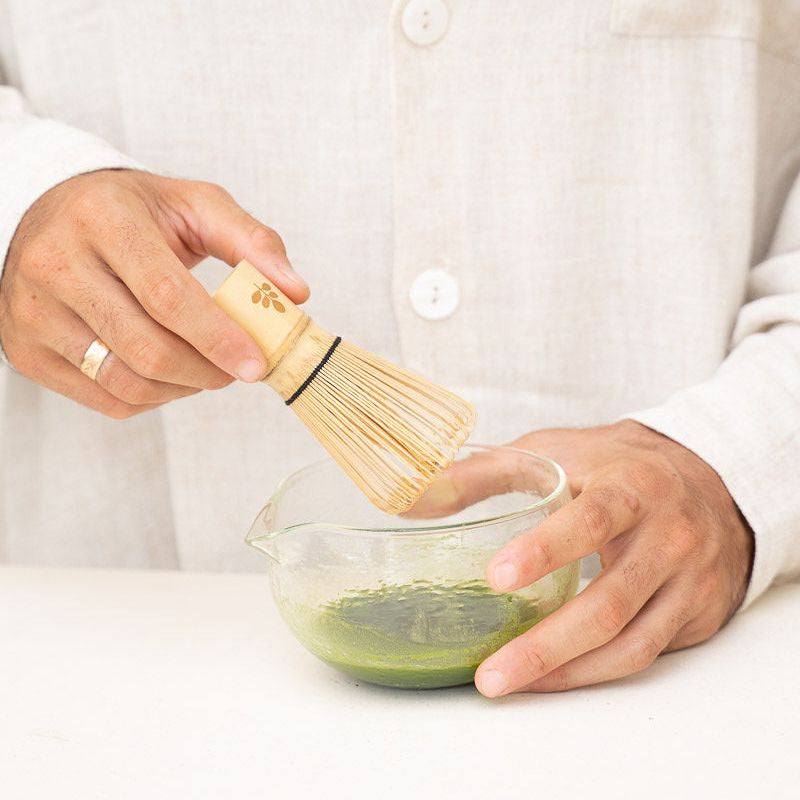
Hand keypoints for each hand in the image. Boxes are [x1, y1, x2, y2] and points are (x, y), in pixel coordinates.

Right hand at [0, 169, 308, 416]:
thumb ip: (251, 241)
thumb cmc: (132, 213)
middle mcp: (55, 264)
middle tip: (237, 369)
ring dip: (182, 389)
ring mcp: (32, 311)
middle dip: (207, 371)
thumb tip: (295, 292)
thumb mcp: (194, 205)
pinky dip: (151, 398)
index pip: (167, 295)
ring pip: (124, 381)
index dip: (218, 337)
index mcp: (102, 219)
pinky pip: (103, 399)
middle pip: (147, 348)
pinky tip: (169, 375)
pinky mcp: (25, 350)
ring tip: (206, 369)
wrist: (53, 215)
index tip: (256, 363)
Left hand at [424, 421, 753, 694]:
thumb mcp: (554, 451)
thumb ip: (482, 474)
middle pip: (610, 602)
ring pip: (629, 642)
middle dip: (546, 644)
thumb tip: (413, 500)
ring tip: (506, 683)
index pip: (591, 519)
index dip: (545, 549)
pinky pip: (644, 653)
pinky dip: (593, 672)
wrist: (707, 479)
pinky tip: (551, 676)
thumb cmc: (613, 465)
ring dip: (566, 671)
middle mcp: (668, 535)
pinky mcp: (694, 611)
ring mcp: (687, 579)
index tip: (496, 577)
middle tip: (490, 671)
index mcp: (631, 485)